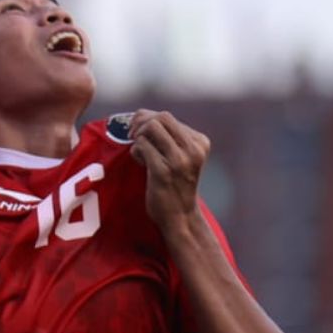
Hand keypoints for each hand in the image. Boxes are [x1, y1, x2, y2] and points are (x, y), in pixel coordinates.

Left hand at [128, 109, 210, 230]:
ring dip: (138, 138)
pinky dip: (136, 152)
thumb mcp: (183, 157)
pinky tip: (140, 163)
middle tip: (132, 135)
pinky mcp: (164, 172)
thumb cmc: (176, 185)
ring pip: (150, 129)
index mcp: (200, 142)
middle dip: (140, 123)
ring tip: (140, 153)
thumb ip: (169, 136)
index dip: (146, 119)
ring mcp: (179, 161)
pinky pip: (141, 147)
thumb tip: (141, 115)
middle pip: (159, 118)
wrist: (180, 217)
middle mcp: (193, 150)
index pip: (167, 117)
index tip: (138, 130)